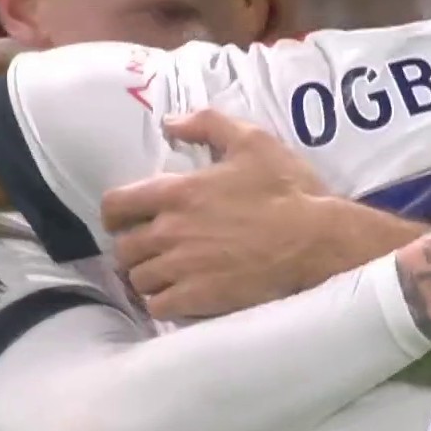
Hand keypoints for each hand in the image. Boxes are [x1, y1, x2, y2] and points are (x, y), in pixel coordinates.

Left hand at [101, 109, 329, 318]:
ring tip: (168, 274)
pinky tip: (180, 296)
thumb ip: (207, 124)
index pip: (116, 206)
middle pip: (124, 248)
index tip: (126, 220)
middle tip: (155, 248)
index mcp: (178, 192)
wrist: (316, 239)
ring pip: (138, 280)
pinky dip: (164, 302)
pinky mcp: (198, 298)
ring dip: (148, 276)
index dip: (114, 214)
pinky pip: (158, 307)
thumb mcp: (253, 141)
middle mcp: (170, 231)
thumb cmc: (286, 190)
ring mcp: (182, 268)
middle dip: (135, 248)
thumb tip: (170, 122)